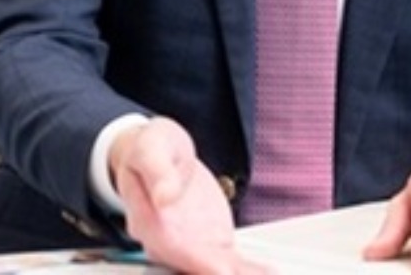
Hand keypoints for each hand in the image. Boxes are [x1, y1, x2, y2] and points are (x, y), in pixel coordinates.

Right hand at [110, 117, 271, 273]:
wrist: (161, 154)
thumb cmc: (151, 149)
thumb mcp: (151, 147)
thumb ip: (157, 170)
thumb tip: (163, 196)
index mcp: (146, 217)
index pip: (166, 244)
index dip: (192, 259)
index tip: (220, 269)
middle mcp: (165, 240)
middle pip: (189, 265)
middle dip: (214, 271)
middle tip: (239, 272)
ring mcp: (189, 245)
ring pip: (211, 267)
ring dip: (234, 272)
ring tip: (263, 273)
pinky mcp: (210, 244)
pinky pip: (228, 261)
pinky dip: (246, 269)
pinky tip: (265, 271)